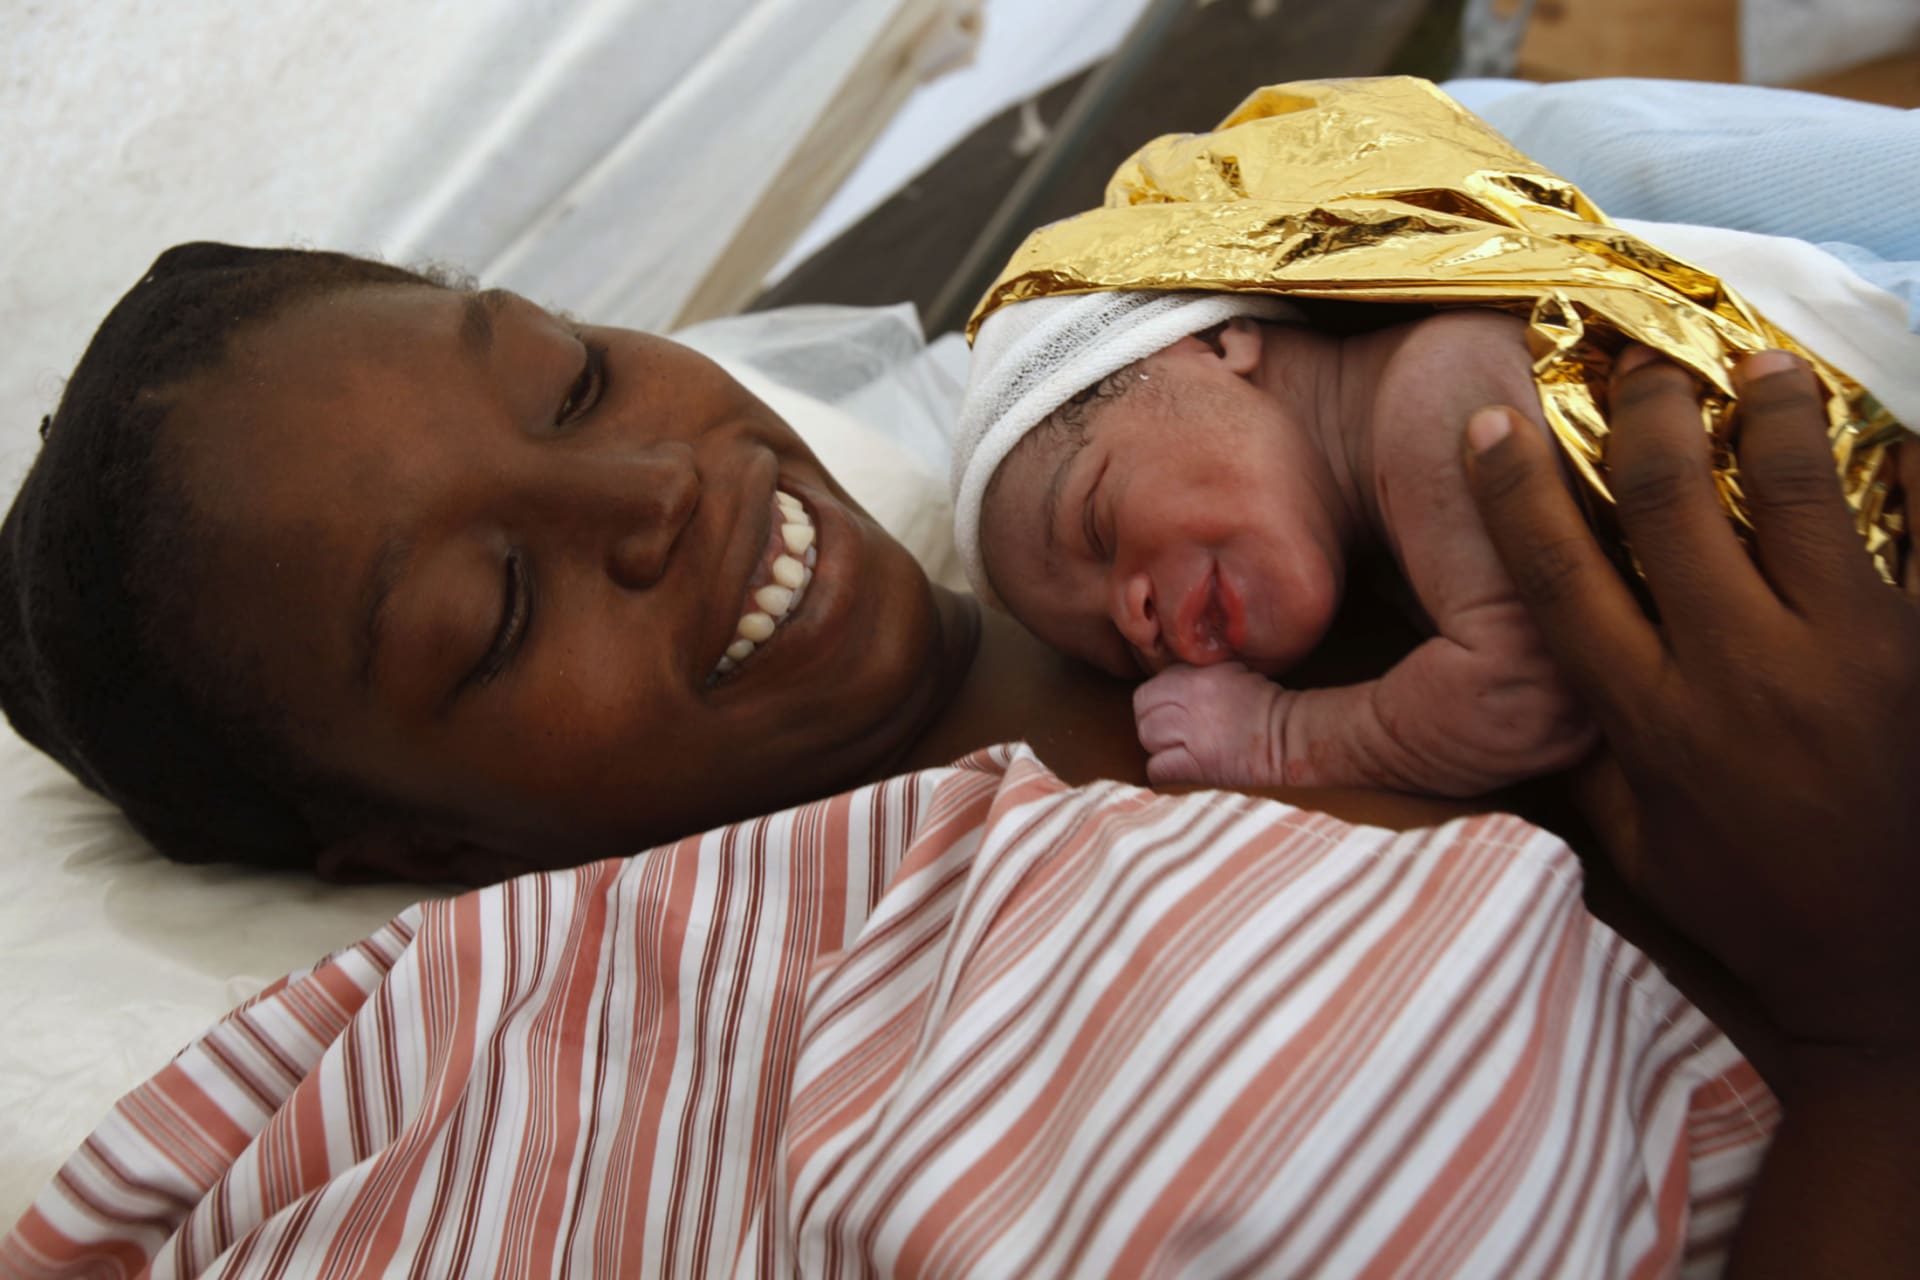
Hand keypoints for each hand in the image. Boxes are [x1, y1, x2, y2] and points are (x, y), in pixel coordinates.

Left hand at [1134, 661, 1287, 786]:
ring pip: (1147, 737)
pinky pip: (1157, 769)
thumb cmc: (1266, 706)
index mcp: (1195, 676)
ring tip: (1180, 750)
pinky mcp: (1197, 765)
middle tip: (1173, 734)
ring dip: (1159, 746)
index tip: (1171, 712)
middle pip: (1142, 711)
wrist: (1292, 737)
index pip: (1149, 688)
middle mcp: (1189, 701)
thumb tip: (1168, 684)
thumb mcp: (1229, 672)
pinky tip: (1181, 769)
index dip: (1156, 703)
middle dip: (1153, 723)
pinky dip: (1164, 772)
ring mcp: (1191, 734)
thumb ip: (1195, 675)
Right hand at [1463, 347, 1919, 1062]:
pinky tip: (1890, 436)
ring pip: (1796, 494)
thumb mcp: (1642, 850)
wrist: (1894, 973)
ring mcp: (1851, 656)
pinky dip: (1903, 479)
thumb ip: (1594, 760)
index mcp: (1653, 719)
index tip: (1494, 425)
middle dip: (1648, 414)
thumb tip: (1541, 691)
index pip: (1561, 576)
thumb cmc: (1758, 912)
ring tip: (1757, 365)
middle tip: (1637, 361)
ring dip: (1769, 414)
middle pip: (1673, 505)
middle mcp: (1742, 671)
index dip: (1518, 491)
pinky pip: (1914, 537)